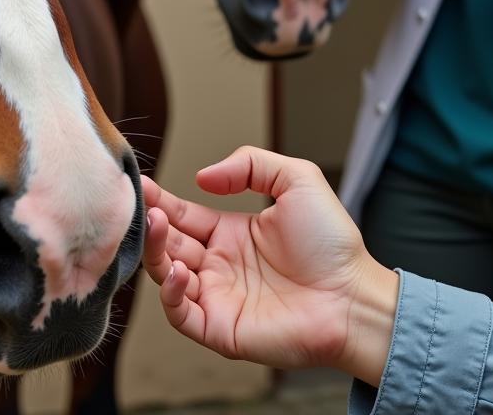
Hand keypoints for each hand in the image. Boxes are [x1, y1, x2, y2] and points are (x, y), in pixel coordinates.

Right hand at [141, 147, 398, 384]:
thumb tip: (203, 177)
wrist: (354, 296)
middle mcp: (220, 265)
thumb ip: (251, 164)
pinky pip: (181, 314)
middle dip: (151, 223)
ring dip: (155, 252)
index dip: (159, 200)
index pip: (183, 215)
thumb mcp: (296, 179)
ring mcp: (218, 297)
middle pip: (169, 243)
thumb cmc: (333, 243)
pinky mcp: (220, 328)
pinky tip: (178, 270)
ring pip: (167, 275)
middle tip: (138, 204)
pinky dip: (170, 294)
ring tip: (155, 226)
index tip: (139, 184)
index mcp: (232, 232)